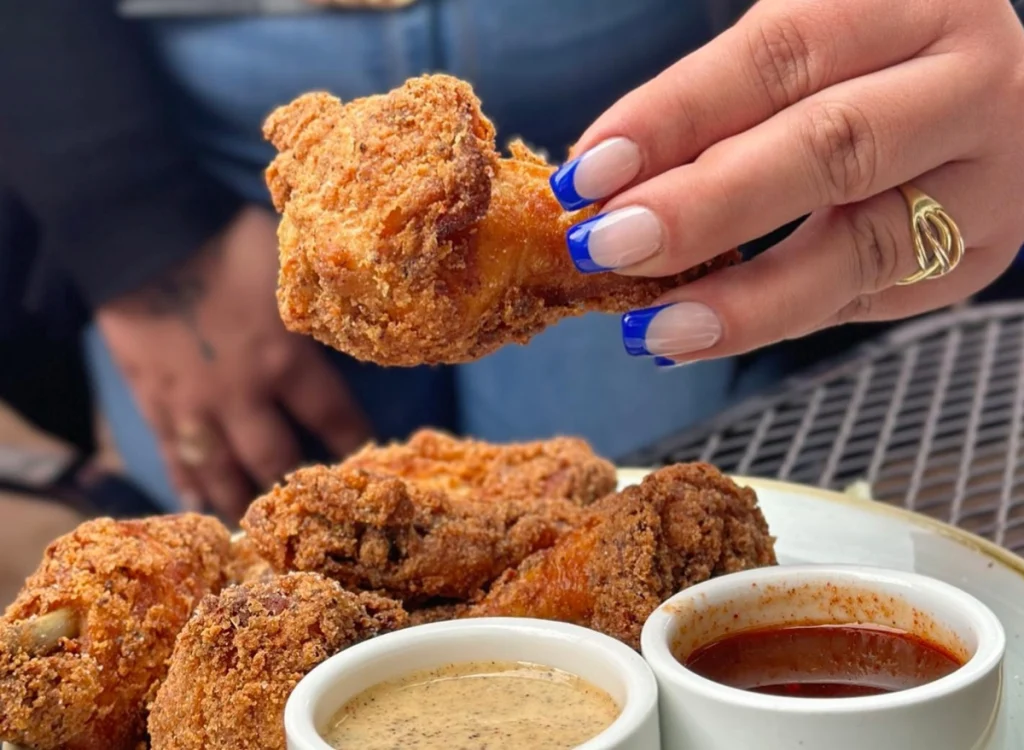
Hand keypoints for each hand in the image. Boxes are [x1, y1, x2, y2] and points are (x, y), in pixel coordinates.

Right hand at [96, 206, 370, 521]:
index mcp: (286, 360)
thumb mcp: (290, 272)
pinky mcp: (152, 404)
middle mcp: (244, 396)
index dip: (355, 443)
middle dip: (297, 487)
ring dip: (243, 502)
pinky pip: (173, 457)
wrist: (143, 235)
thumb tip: (349, 327)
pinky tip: (197, 506)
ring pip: (222, 472)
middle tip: (313, 510)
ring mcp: (194, 406)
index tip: (369, 463)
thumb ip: (315, 312)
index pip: (334, 418)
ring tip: (259, 526)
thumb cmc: (227, 242)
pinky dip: (186, 484)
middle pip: (277, 460)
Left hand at [550, 0, 1023, 363]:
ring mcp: (985, 178)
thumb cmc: (856, 66)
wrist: (968, 94)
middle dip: (703, 209)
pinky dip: (774, 319)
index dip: (674, 117)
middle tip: (605, 248)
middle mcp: (964, 83)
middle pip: (830, 149)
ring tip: (650, 327)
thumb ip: (716, 106)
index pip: (778, 57)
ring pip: (861, 249)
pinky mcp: (974, 253)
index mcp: (908, 2)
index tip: (587, 172)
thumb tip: (602, 188)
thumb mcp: (797, 51)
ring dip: (742, 299)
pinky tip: (700, 333)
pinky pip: (864, 299)